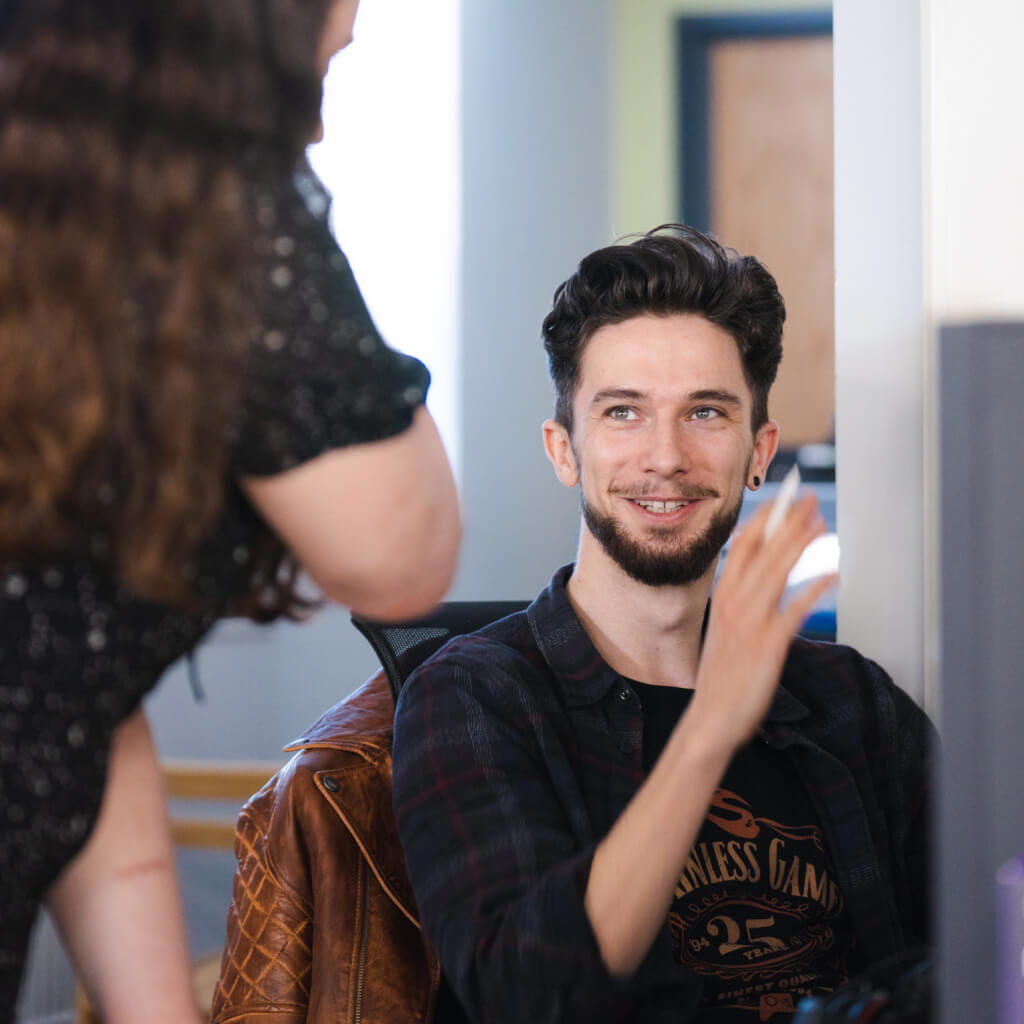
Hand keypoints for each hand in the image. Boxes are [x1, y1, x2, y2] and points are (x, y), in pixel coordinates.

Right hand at [688, 493, 835, 750]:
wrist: (712, 715)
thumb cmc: (721, 675)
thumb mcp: (725, 627)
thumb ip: (742, 598)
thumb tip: (766, 574)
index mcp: (723, 595)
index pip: (743, 545)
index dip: (764, 519)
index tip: (782, 499)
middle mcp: (734, 602)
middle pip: (764, 551)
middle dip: (789, 521)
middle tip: (809, 499)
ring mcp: (751, 622)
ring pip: (778, 571)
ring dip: (800, 543)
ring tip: (820, 524)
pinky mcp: (769, 644)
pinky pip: (795, 608)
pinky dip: (814, 588)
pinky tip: (832, 574)